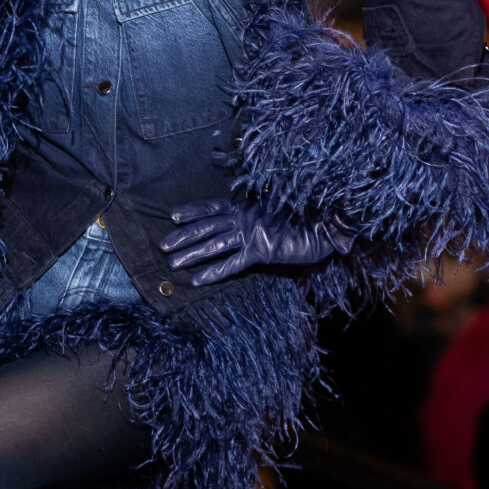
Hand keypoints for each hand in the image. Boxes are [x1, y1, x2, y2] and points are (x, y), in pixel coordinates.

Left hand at [164, 197, 349, 286]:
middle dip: (183, 236)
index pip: (213, 208)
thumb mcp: (275, 214)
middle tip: (162, 246)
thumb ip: (258, 218)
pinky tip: (197, 281)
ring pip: (214, 244)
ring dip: (191, 254)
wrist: (326, 225)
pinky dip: (214, 272)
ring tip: (172, 264)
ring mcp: (252, 234)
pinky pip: (232, 264)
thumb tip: (243, 223)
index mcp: (247, 207)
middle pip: (206, 226)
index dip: (192, 211)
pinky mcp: (261, 251)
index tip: (173, 215)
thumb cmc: (303, 219)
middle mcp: (245, 218)